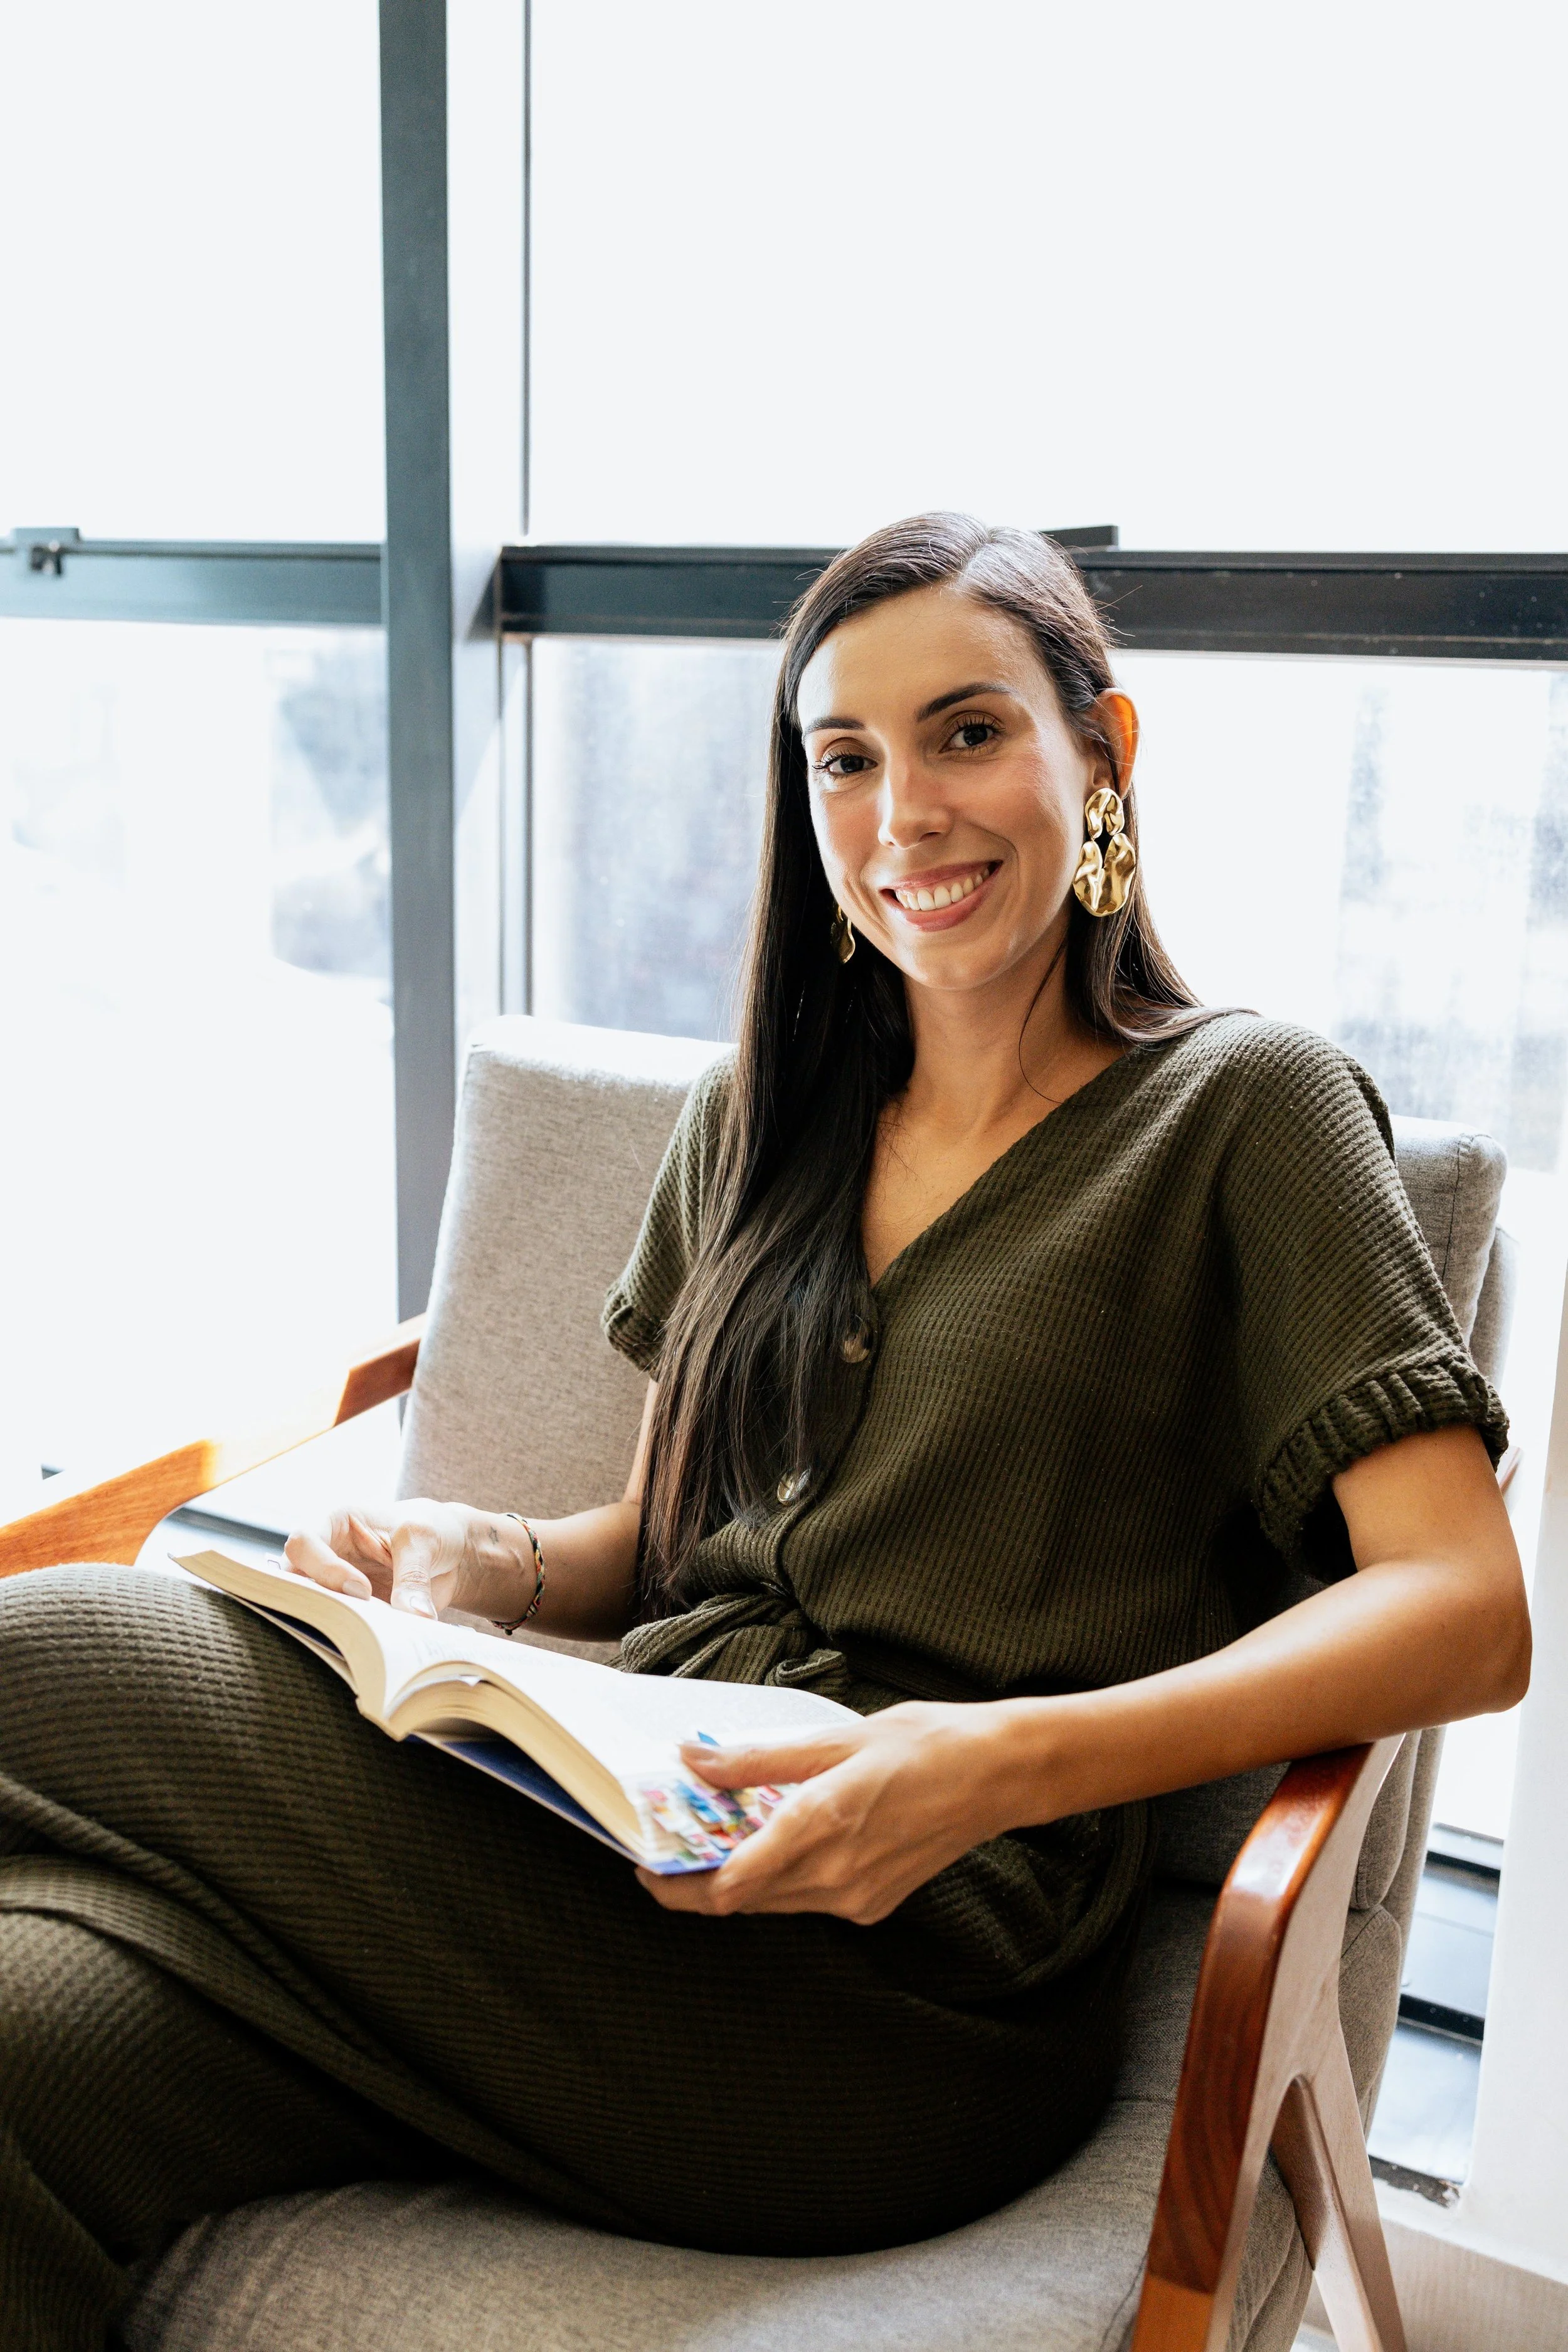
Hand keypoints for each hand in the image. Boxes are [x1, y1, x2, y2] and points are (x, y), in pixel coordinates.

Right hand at [282, 1499, 490, 1620]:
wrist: (453, 1553)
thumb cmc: (432, 1528)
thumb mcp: (424, 1540)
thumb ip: (414, 1576)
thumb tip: (413, 1616)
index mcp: (337, 1523)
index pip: (303, 1543)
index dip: (323, 1568)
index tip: (361, 1589)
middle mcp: (328, 1555)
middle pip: (294, 1581)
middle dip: (318, 1604)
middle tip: (356, 1620)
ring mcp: (337, 1586)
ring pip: (313, 1609)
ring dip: (334, 1625)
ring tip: (368, 1637)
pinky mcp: (354, 1613)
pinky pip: (341, 1629)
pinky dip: (353, 1639)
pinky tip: (376, 1647)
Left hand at [638, 1701, 1011, 1922]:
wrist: (996, 1775)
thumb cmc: (921, 1743)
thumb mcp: (832, 1739)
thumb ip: (756, 1760)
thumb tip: (693, 1761)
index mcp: (818, 1827)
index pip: (726, 1887)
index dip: (675, 1884)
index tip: (644, 1861)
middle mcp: (833, 1876)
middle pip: (740, 1901)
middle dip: (696, 1882)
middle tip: (667, 1847)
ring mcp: (855, 1898)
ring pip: (772, 1903)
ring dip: (737, 1880)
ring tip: (717, 1836)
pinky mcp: (873, 1904)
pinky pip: (808, 1901)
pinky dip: (780, 1878)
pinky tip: (777, 1840)